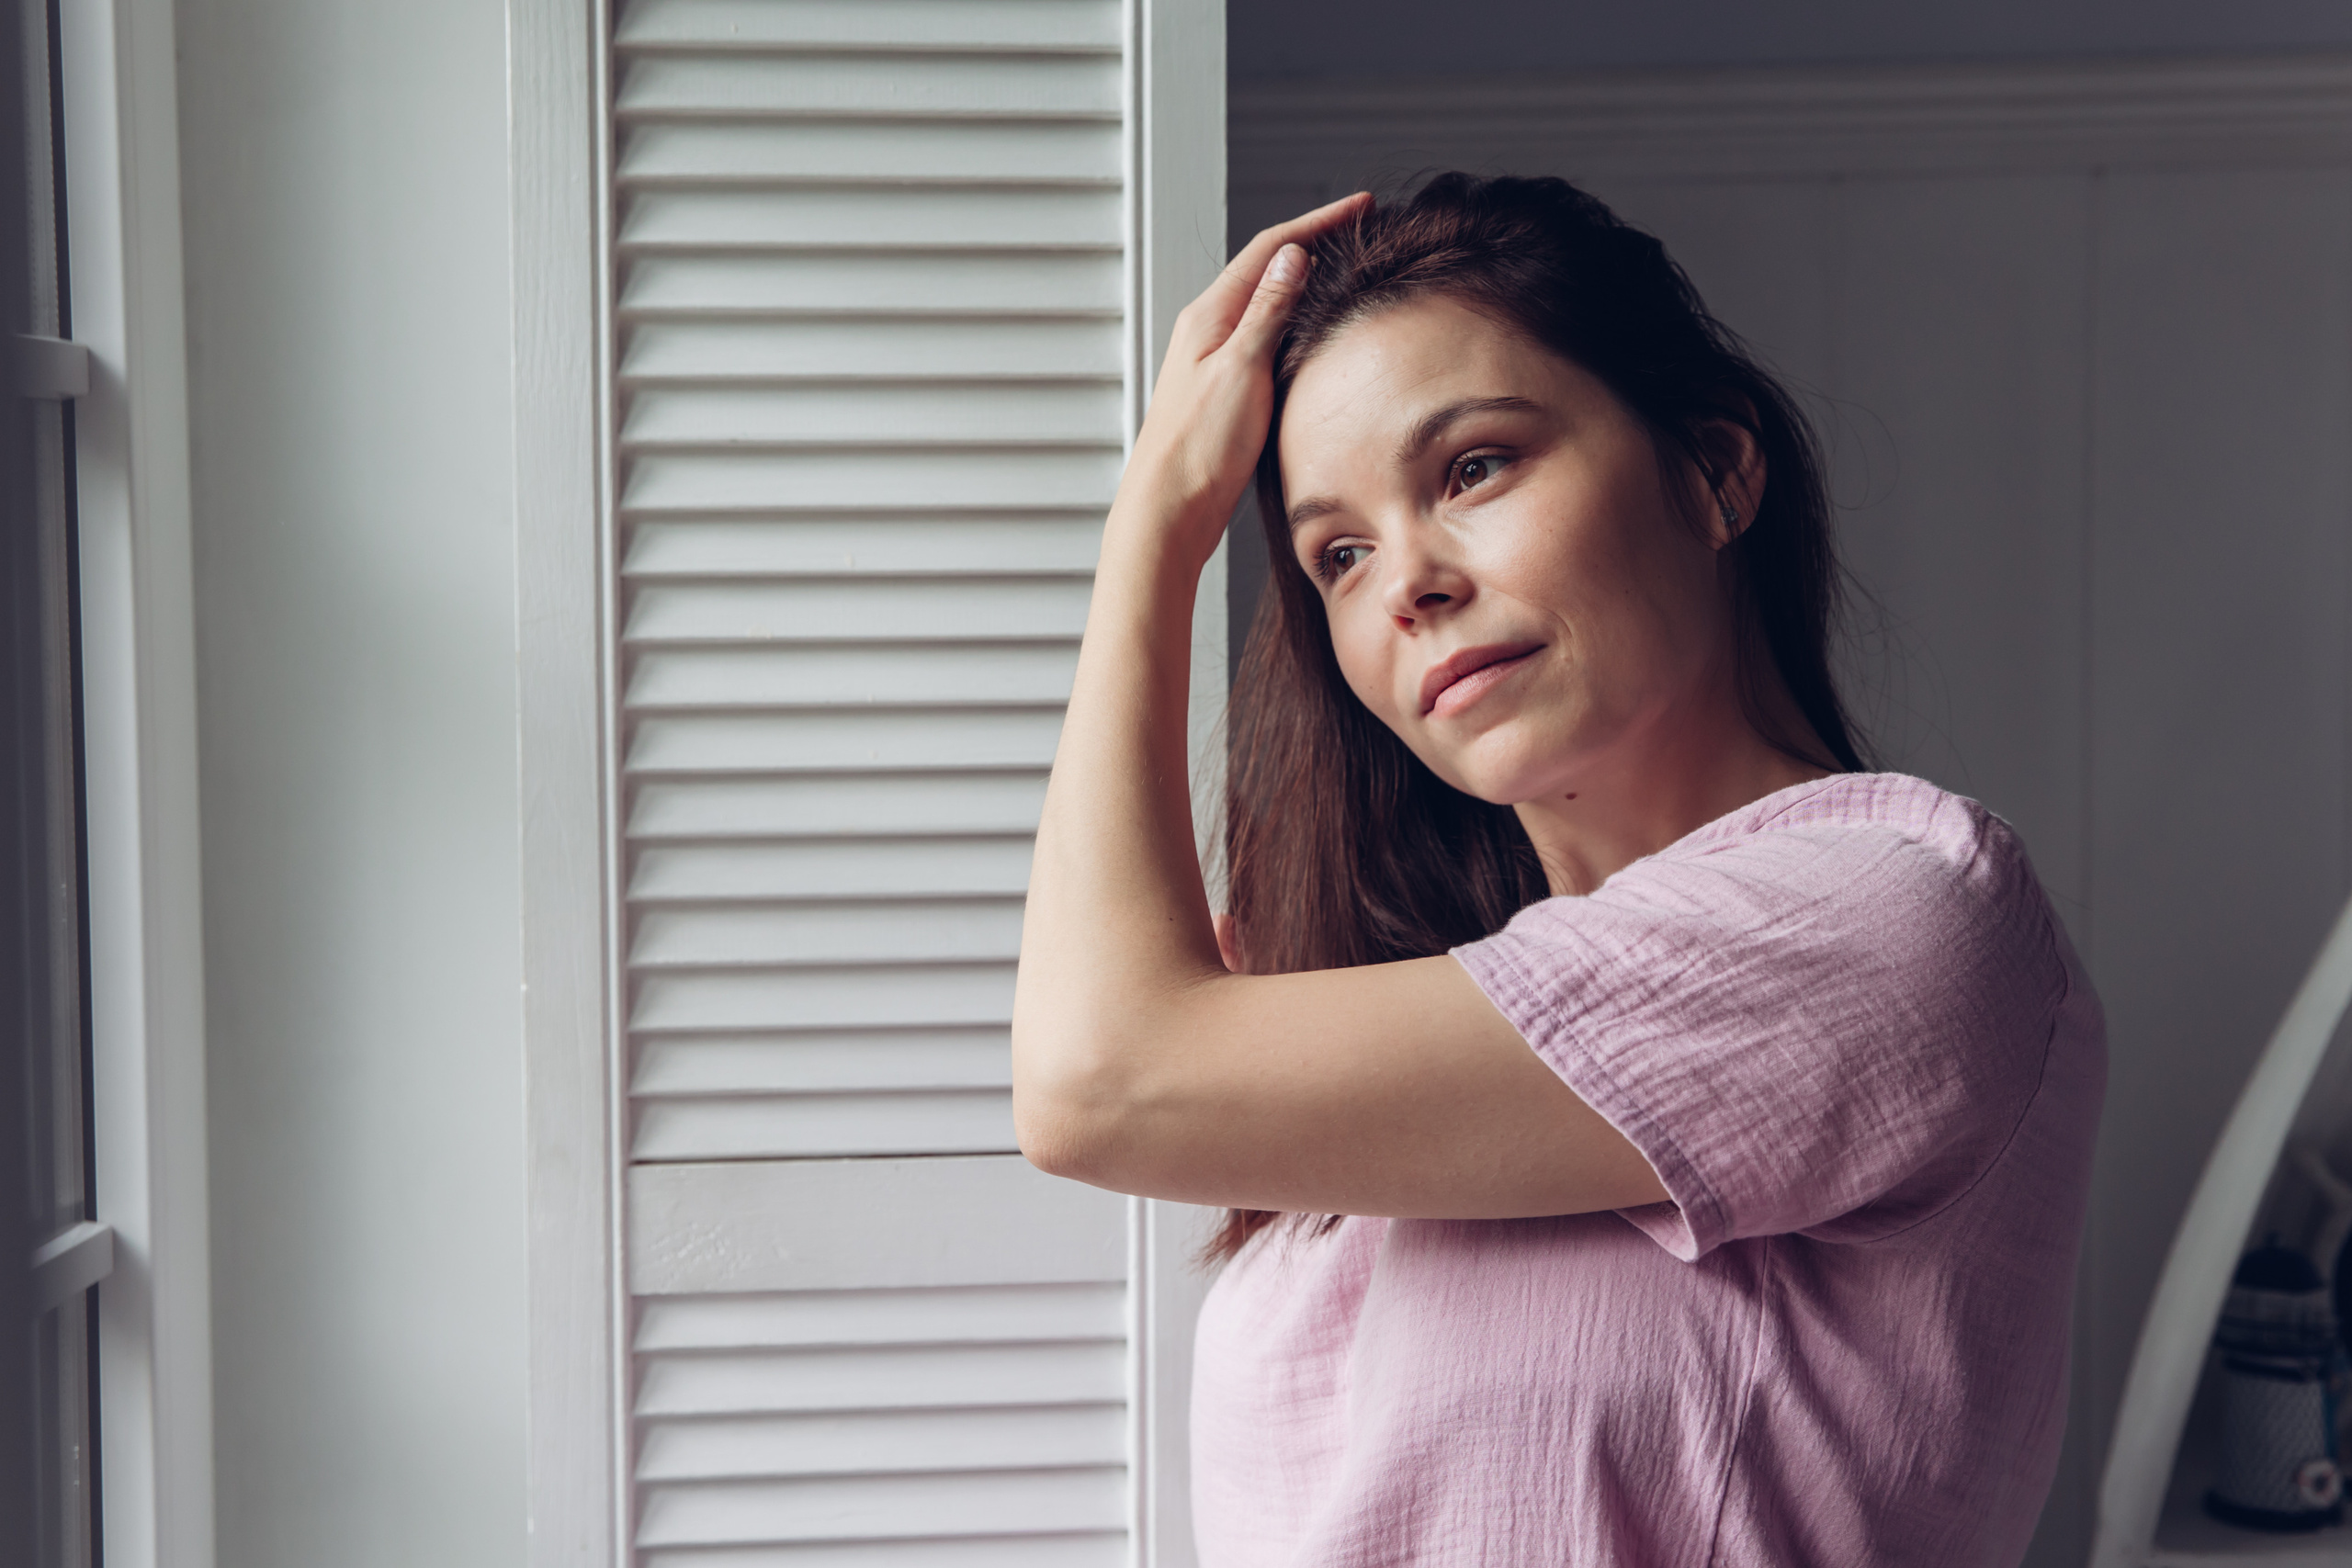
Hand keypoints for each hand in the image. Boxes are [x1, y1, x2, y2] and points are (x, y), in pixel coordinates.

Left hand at [1112, 192, 1372, 568]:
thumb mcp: (1241, 369)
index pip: (1270, 248)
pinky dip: (1294, 323)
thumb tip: (1293, 255)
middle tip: (1359, 230)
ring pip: (1265, 305)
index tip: (1360, 206)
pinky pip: (1264, 340)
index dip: (1318, 223)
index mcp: (1209, 316)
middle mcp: (1208, 331)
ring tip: (1345, 270)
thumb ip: (1268, 312)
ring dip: (1303, 282)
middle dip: (1313, 242)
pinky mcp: (1225, 391)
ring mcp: (1215, 361)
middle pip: (1266, 269)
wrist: (1169, 510)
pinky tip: (1312, 334)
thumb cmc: (1199, 448)